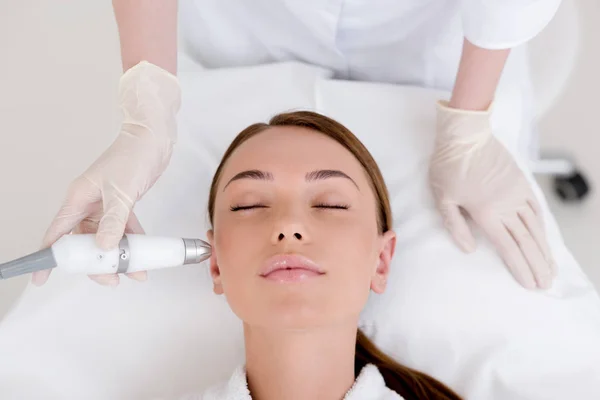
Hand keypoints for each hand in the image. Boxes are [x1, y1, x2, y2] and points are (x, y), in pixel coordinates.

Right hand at [32, 61, 180, 285]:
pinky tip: (143, 253)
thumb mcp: (121, 193)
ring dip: (119, 255)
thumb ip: (114, 221)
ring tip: (135, 272)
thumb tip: (103, 247)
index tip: (41, 278)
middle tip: (112, 279)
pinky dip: (132, 242)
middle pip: (84, 242)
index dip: (49, 257)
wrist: (153, 139)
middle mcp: (88, 204)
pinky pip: (124, 229)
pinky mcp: (123, 204)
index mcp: (78, 199)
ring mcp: (106, 205)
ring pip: (106, 238)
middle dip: (96, 263)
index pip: (57, 234)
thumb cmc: (133, 156)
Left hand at [429, 100, 555, 289]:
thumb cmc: (448, 166)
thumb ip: (455, 226)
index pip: (508, 247)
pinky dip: (542, 227)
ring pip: (535, 227)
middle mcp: (506, 206)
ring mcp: (517, 194)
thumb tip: (469, 249)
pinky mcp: (521, 182)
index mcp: (486, 213)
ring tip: (551, 268)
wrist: (465, 135)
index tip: (531, 285)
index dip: (520, 268)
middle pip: (526, 242)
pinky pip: (536, 209)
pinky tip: (544, 238)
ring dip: (544, 250)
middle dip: (538, 266)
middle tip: (547, 285)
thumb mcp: (442, 199)